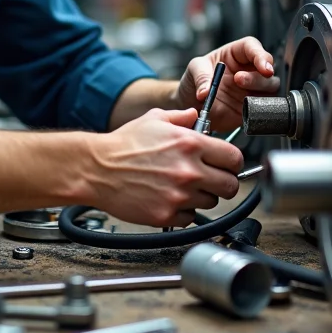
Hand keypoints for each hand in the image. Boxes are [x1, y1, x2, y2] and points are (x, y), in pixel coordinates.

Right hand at [88, 108, 243, 227]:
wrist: (97, 169)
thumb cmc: (123, 144)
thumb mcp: (154, 119)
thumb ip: (182, 117)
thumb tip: (197, 115)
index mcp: (191, 144)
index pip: (234, 158)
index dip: (231, 162)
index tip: (225, 164)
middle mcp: (189, 170)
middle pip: (230, 185)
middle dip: (223, 182)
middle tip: (211, 180)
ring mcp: (179, 196)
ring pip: (211, 202)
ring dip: (202, 196)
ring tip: (182, 187)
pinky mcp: (167, 215)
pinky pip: (190, 217)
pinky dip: (183, 211)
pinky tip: (169, 199)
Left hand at [177, 37, 279, 132]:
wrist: (191, 104)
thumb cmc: (195, 80)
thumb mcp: (194, 69)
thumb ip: (201, 77)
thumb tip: (205, 91)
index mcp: (236, 54)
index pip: (253, 48)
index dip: (261, 55)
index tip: (264, 66)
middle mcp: (248, 70)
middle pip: (267, 68)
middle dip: (257, 76)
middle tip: (239, 80)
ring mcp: (252, 89)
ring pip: (271, 87)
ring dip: (261, 91)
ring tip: (241, 96)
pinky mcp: (252, 107)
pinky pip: (265, 107)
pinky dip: (260, 108)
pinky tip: (246, 108)